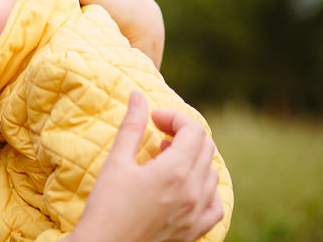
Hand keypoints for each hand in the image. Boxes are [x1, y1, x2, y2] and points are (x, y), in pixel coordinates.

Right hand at [67, 92, 223, 241]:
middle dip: (183, 133)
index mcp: (176, 170)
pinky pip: (216, 206)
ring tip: (166, 158)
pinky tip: (187, 187)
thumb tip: (138, 95)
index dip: (175, 117)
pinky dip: (206, 190)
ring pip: (212, 173)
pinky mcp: (194, 231)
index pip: (193, 130)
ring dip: (193, 158)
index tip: (153, 118)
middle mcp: (193, 191)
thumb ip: (132, 125)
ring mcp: (197, 213)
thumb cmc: (107, 204)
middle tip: (158, 133)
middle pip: (205, 148)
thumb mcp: (117, 160)